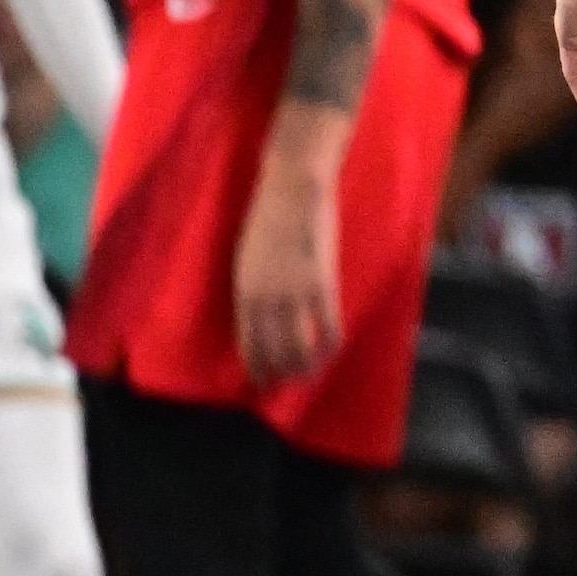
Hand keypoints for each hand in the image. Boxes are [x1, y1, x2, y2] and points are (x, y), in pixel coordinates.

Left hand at [233, 121, 348, 389]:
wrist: (293, 190)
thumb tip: (262, 312)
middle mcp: (266, 300)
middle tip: (286, 384)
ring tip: (309, 376)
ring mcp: (295, 294)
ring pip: (301, 345)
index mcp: (244, 292)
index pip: (249, 342)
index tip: (261, 379)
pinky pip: (328, 326)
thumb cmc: (267, 217)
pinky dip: (330, 343)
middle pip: (274, 350)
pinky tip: (332, 351)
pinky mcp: (322, 285)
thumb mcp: (248, 257)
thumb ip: (254, 287)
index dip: (257, 365)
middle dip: (280, 373)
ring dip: (305, 366)